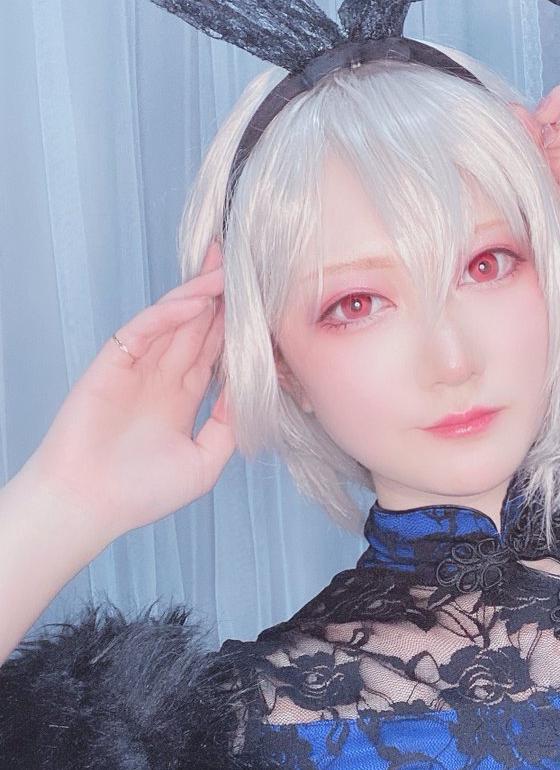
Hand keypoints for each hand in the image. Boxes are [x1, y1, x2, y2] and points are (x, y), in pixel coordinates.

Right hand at [24, 244, 234, 542]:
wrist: (88, 506)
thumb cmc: (140, 493)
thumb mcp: (204, 462)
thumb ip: (228, 426)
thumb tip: (254, 393)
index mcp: (181, 398)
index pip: (214, 351)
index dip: (235, 326)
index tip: (260, 304)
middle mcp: (161, 378)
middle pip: (196, 326)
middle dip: (219, 296)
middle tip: (243, 263)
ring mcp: (136, 368)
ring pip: (172, 321)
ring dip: (198, 295)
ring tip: (225, 270)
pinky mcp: (112, 365)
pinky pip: (142, 331)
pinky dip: (167, 315)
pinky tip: (194, 302)